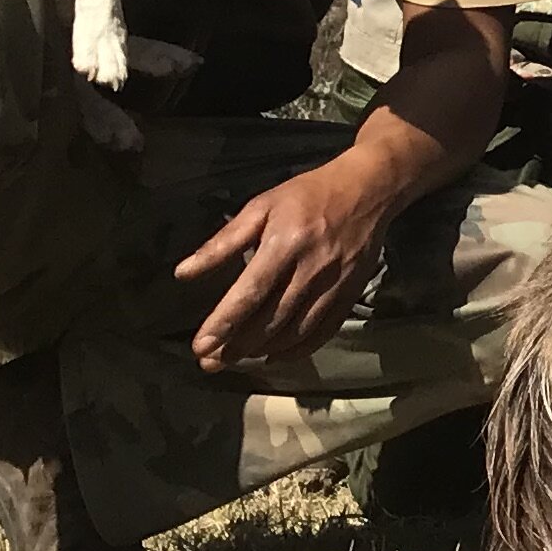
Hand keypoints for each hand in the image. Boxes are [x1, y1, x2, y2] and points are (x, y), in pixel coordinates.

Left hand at [176, 152, 394, 369]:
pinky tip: (274, 357)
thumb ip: (222, 242)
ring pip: (295, 331)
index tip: (200, 346)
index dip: (224, 323)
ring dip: (262, 350)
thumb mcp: (261, 207)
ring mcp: (335, 285)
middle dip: (236, 345)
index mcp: (285, 244)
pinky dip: (297, 350)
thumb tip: (183, 273)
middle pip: (271, 319)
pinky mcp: (351, 294)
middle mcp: (311, 269)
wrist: (368, 189)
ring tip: (236, 359)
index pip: (251, 293)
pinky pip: (322, 332)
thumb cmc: (307, 195)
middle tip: (210, 362)